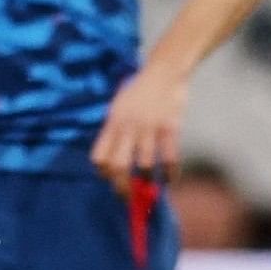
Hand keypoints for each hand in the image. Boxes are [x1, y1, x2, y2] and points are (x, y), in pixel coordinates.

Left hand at [92, 63, 190, 197]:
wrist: (164, 71)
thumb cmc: (138, 90)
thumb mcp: (118, 106)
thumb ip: (114, 129)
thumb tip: (110, 158)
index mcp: (112, 121)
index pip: (99, 155)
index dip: (102, 172)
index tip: (109, 180)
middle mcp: (128, 126)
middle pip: (118, 165)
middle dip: (121, 187)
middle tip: (127, 197)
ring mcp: (149, 128)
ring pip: (143, 166)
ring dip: (145, 182)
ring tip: (148, 189)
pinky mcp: (171, 128)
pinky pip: (169, 158)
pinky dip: (170, 174)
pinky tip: (170, 180)